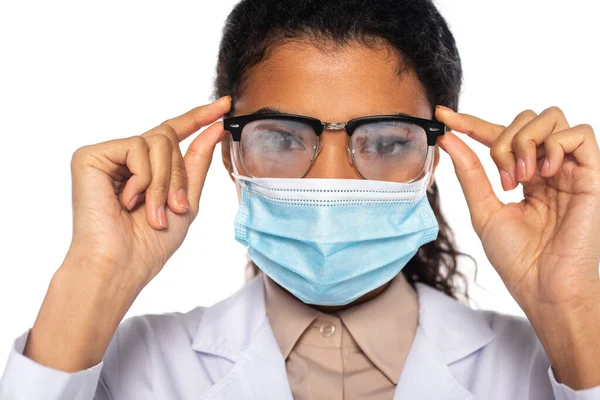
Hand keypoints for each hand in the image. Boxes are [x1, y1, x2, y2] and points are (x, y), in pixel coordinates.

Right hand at [65, 96, 231, 288]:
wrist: (121, 265)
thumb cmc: (150, 243)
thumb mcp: (185, 201)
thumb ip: (197, 163)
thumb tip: (214, 128)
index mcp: (146, 168)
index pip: (174, 133)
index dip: (199, 117)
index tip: (226, 103)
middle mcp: (125, 158)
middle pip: (168, 138)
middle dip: (179, 175)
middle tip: (175, 208)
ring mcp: (107, 155)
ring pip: (157, 141)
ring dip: (163, 182)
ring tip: (151, 212)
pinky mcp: (90, 155)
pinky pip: (136, 147)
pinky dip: (143, 179)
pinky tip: (127, 201)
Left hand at [435, 105, 599, 387]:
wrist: (543, 288)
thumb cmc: (517, 258)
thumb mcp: (484, 211)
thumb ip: (470, 173)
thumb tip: (448, 138)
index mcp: (523, 177)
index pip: (497, 136)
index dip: (471, 123)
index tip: (443, 115)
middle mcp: (547, 168)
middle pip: (526, 119)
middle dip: (504, 141)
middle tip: (504, 180)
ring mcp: (569, 170)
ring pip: (551, 118)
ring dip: (525, 142)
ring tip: (521, 179)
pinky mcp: (592, 175)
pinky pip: (579, 134)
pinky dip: (554, 144)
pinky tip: (543, 173)